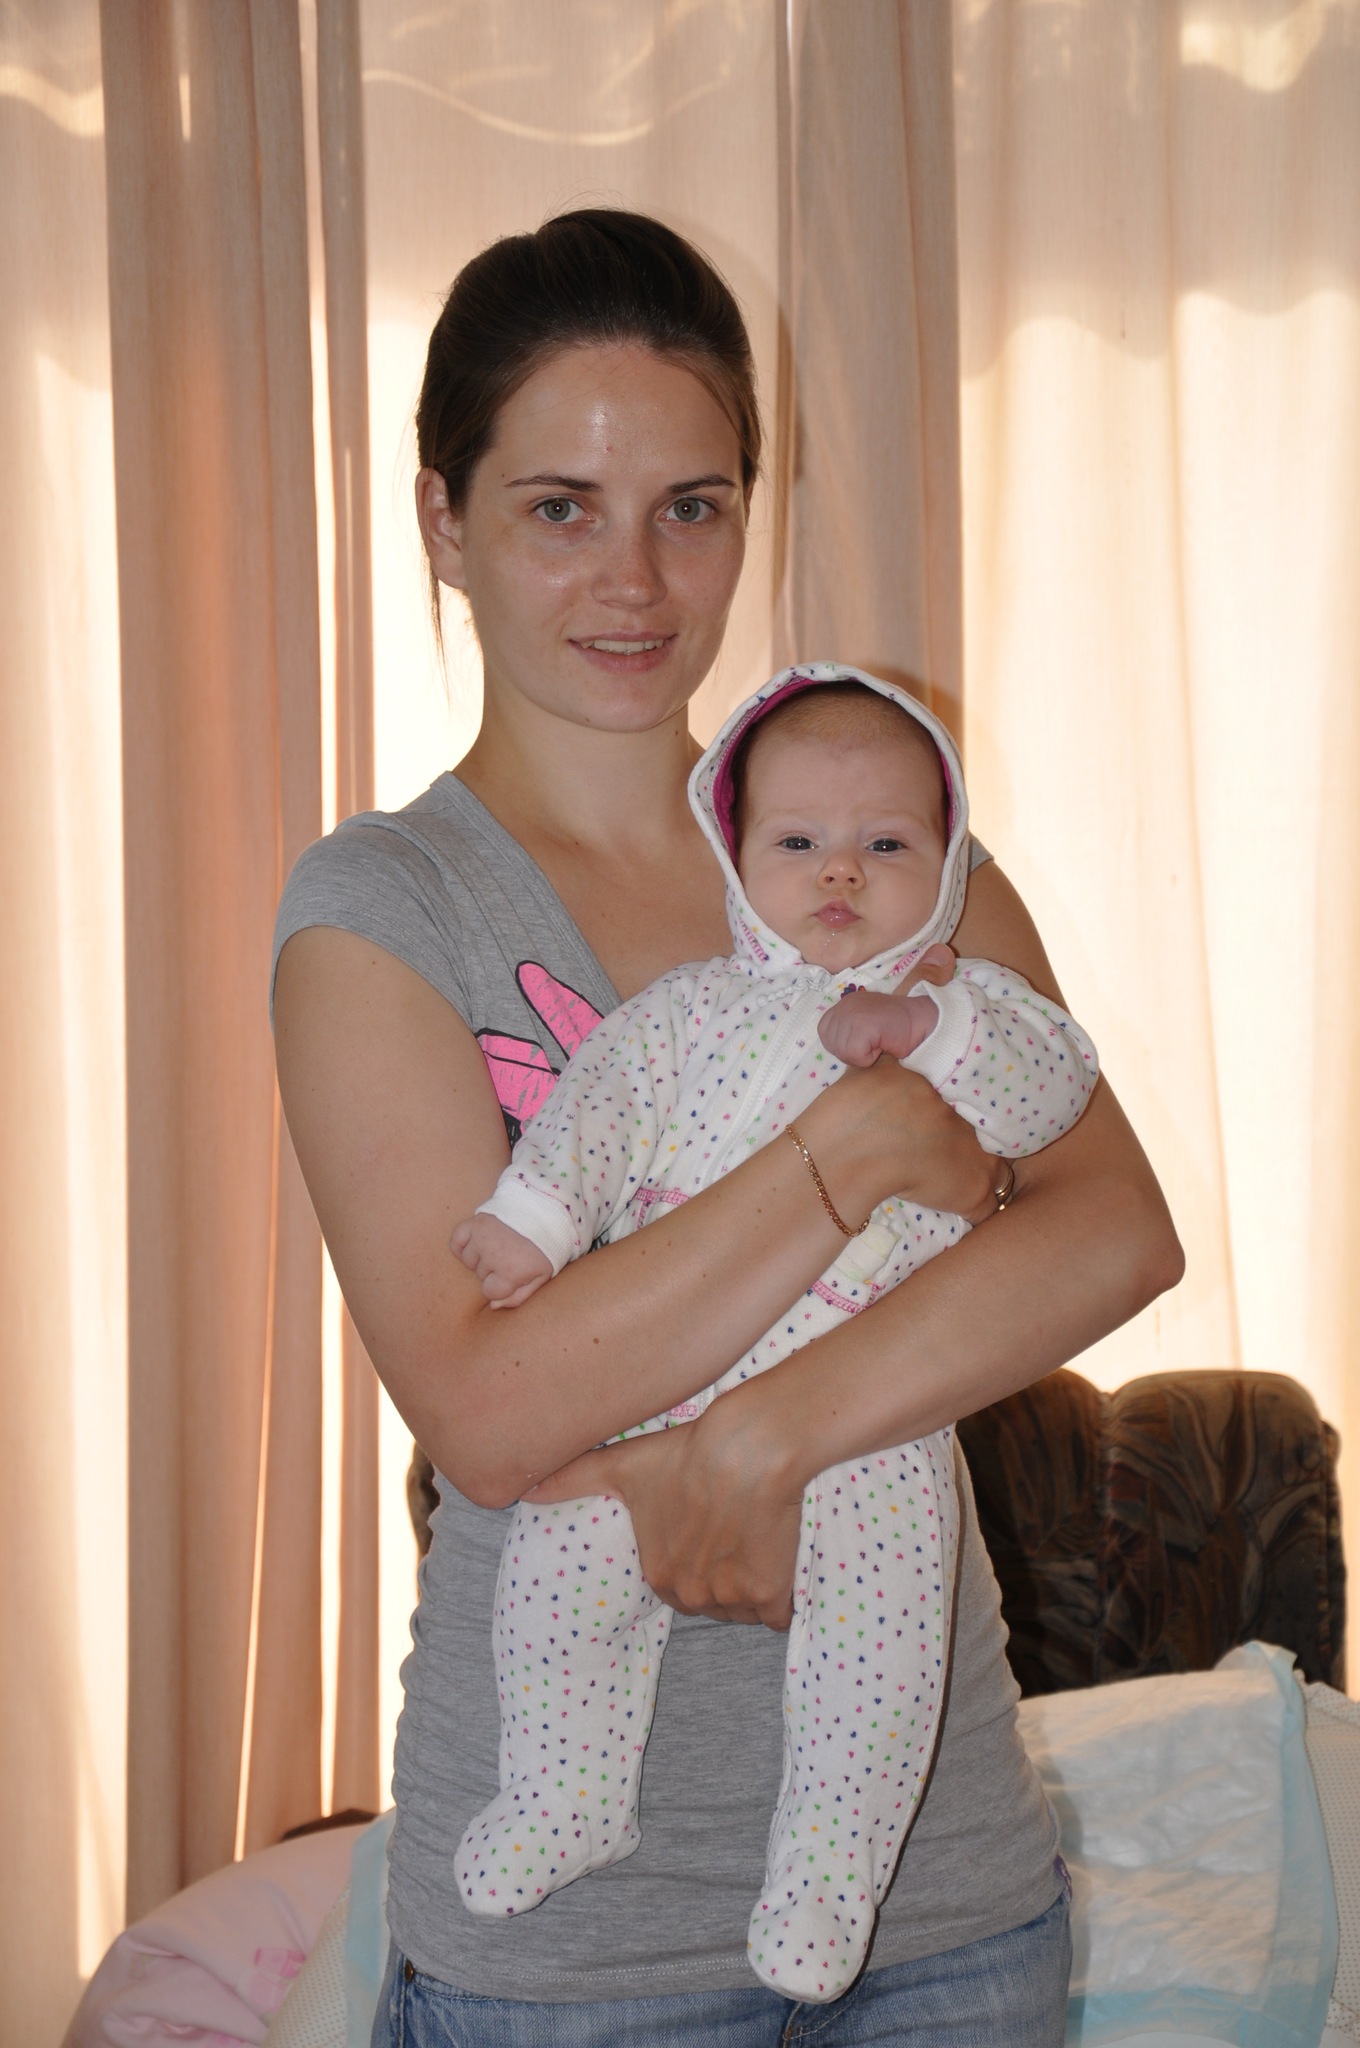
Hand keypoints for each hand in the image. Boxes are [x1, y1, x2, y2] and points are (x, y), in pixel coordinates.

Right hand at [450, 1213, 552, 1307]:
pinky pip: (456, 1241)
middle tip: (508, 1256)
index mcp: (510, 1272)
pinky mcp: (475, 1223)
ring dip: (479, 1256)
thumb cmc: (543, 1247)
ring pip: (468, 1259)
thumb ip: (518, 1296)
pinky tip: (476, 1243)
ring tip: (497, 1246)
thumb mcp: (541, 1276)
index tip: (510, 1275)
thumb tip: (493, 1305)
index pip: (489, 1292)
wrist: (545, 1211)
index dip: (500, 1285)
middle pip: (480, 1274)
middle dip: (492, 1269)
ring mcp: (482, 1238)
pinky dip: (462, 1245)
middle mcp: (493, 1256)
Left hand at [523, 1389, 805, 1628]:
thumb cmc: (684, 1455)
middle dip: (723, 1579)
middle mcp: (691, 1595)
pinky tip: (779, 1563)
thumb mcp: (620, 1465)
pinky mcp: (770, 1593)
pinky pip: (777, 1615)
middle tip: (734, 1538)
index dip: (694, 1563)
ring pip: (744, 1610)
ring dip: (751, 1590)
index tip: (706, 1536)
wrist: (747, 1449)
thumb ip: (572, 1479)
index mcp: (657, 1573)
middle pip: (712, 1602)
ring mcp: (732, 1598)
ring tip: (755, 1545)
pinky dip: (781, 1598)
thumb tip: (523, 1489)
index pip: (676, 1588)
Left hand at [820, 988, 938, 1065]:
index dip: (843, 1044)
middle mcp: (846, 1004)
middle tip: (875, 1042)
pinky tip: (883, 1045)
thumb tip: (835, 1047)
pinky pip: (855, 1055)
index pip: (824, 1031)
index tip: (866, 1039)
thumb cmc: (897, 1031)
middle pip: (831, 1044)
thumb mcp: (865, 1025)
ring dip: (862, 1055)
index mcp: (845, 1003)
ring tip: (879, 1042)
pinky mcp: (863, 1025)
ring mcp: (853, 1012)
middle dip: (851, 1051)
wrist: (923, 1023)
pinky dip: (869, 1058)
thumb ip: (847, 1031)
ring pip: (843, 1051)